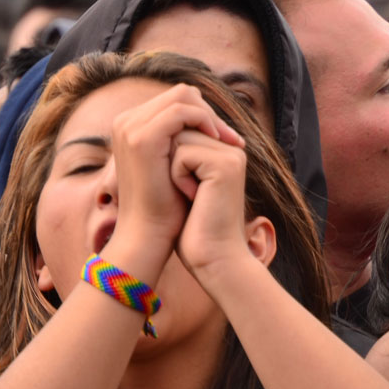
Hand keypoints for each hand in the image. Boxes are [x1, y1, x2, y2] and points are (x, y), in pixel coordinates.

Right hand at [106, 84, 243, 258]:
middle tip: (231, 138)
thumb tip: (210, 124)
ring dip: (211, 117)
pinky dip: (203, 121)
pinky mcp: (142, 138)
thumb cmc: (166, 204)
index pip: (176, 101)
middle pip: (180, 94)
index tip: (227, 138)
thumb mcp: (174, 165)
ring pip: (182, 97)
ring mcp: (131, 127)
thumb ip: (182, 141)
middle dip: (210, 112)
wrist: (149, 232)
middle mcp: (126, 121)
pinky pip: (181, 111)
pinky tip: (216, 140)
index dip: (205, 114)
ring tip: (227, 141)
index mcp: (132, 125)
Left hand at [169, 125, 255, 277]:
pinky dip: (178, 178)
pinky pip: (183, 155)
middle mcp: (230, 148)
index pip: (180, 131)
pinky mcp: (225, 164)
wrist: (213, 257)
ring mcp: (231, 154)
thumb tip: (158, 137)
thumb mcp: (183, 183)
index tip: (186, 191)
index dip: (169, 160)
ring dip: (173, 170)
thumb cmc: (194, 228)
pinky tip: (194, 198)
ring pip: (178, 139)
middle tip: (190, 195)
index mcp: (223, 150)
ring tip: (191, 196)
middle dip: (171, 163)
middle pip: (179, 131)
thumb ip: (179, 156)